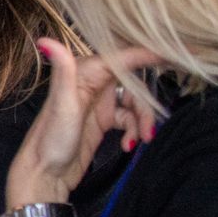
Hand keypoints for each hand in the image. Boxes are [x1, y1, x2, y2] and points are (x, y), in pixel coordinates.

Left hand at [5, 40, 163, 209]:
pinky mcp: (102, 120)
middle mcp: (90, 84)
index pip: (121, 57)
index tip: (173, 55)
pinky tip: (128, 145)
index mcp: (81, 74)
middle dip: (146, 103)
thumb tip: (46, 41)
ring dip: (143, 120)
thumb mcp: (60, 106)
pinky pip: (129, 118)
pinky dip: (134, 130)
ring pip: (134, 102)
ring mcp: (97, 103)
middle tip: (152, 124)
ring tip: (141, 140)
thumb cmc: (48, 141)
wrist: (44, 175)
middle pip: (133, 82)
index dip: (147, 54)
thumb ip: (62, 72)